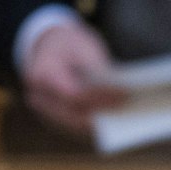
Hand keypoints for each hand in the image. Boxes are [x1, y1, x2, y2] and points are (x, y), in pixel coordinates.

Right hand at [22, 20, 126, 138]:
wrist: (45, 45)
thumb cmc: (68, 44)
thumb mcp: (83, 47)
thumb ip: (98, 69)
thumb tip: (120, 93)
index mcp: (42, 73)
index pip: (73, 94)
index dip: (100, 97)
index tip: (125, 93)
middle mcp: (39, 96)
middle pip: (75, 115)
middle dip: (104, 113)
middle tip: (131, 109)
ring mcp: (43, 110)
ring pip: (76, 124)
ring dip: (102, 122)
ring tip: (129, 115)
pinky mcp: (53, 118)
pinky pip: (77, 125)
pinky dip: (96, 122)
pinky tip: (117, 116)